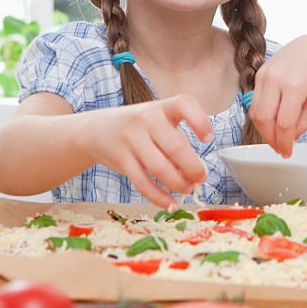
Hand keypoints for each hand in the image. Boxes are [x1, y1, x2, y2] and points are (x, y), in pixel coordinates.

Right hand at [82, 95, 211, 207]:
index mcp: (161, 107)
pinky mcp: (121, 159)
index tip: (208, 139)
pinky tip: (170, 203)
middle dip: (193, 168)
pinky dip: (159, 197)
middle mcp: (146, 119)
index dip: (200, 121)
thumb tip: (197, 172)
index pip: (184, 104)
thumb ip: (178, 141)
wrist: (99, 129)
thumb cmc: (140, 128)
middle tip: (201, 177)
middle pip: (176, 147)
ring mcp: (131, 139)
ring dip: (179, 184)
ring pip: (160, 168)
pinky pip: (143, 183)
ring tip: (187, 189)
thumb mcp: (159, 123)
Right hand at [250, 33, 306, 157]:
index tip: (287, 152)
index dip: (284, 143)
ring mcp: (264, 74)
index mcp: (295, 85)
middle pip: (264, 119)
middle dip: (271, 139)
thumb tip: (288, 138)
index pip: (284, 123)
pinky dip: (261, 116)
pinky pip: (254, 101)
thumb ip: (303, 121)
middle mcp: (275, 78)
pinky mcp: (259, 73)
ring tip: (276, 138)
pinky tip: (272, 123)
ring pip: (254, 112)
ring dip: (263, 130)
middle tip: (280, 149)